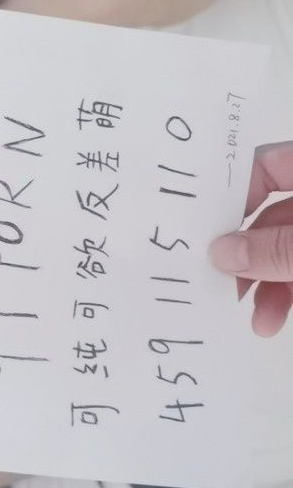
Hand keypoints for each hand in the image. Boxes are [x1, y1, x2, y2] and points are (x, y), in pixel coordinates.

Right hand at [210, 142, 292, 335]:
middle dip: (245, 255)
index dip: (232, 192)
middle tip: (213, 280)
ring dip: (265, 285)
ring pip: (285, 250)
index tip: (202, 228)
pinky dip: (287, 293)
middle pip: (270, 216)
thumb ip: (277, 249)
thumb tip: (221, 253)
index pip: (266, 165)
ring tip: (252, 320)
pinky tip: (273, 322)